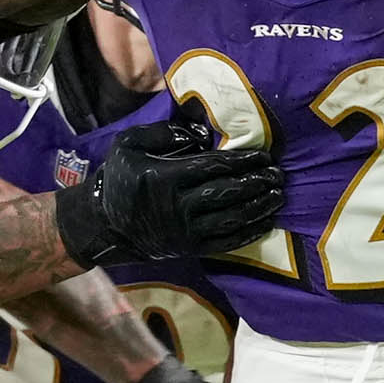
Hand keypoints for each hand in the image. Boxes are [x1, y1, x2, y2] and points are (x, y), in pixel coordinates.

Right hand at [50, 97, 283, 266]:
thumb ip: (163, 132)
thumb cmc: (119, 179)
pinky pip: (226, 243)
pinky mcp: (189, 250)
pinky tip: (266, 222)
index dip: (242, 161)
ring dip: (259, 207)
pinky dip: (249, 233)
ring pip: (231, 219)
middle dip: (256, 183)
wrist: (105, 226)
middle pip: (227, 192)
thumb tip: (201, 133)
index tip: (264, 155)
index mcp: (164, 178)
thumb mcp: (128, 144)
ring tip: (278, 196)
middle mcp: (177, 206)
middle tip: (278, 175)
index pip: (213, 166)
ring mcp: (185, 232)